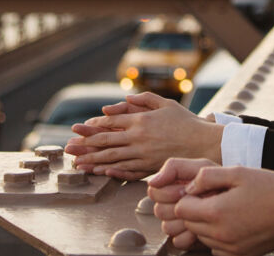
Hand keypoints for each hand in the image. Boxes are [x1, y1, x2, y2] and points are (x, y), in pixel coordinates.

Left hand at [66, 92, 224, 179]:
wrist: (204, 143)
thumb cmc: (185, 121)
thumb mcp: (164, 103)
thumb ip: (141, 100)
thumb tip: (117, 102)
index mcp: (141, 120)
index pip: (110, 122)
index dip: (92, 125)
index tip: (78, 128)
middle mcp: (139, 138)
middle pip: (106, 142)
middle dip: (85, 145)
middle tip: (69, 148)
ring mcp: (143, 155)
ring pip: (112, 158)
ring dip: (93, 161)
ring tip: (78, 164)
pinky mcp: (150, 168)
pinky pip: (127, 171)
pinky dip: (112, 172)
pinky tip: (100, 173)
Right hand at [147, 157, 218, 249]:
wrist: (241, 197)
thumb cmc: (221, 180)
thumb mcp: (201, 167)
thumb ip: (174, 168)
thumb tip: (152, 182)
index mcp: (172, 186)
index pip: (154, 192)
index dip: (169, 192)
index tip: (185, 189)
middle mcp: (173, 204)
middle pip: (159, 211)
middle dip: (177, 206)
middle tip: (197, 201)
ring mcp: (179, 222)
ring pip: (167, 227)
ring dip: (183, 221)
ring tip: (201, 213)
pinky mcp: (188, 237)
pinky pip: (178, 241)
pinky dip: (189, 236)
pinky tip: (201, 226)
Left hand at [151, 160, 273, 255]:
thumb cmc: (271, 188)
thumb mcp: (238, 172)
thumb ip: (207, 177)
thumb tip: (189, 188)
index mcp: (217, 212)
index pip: (181, 209)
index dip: (189, 196)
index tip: (204, 190)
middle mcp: (220, 235)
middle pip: (189, 224)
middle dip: (196, 210)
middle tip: (217, 198)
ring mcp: (230, 249)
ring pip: (202, 237)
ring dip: (207, 224)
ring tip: (228, 209)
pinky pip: (216, 248)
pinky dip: (219, 237)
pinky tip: (235, 223)